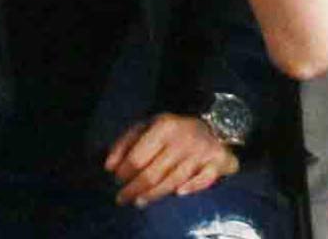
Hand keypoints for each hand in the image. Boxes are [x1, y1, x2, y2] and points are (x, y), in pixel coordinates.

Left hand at [102, 111, 236, 205]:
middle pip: (154, 173)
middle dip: (134, 189)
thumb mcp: (148, 127)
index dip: (125, 172)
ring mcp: (202, 151)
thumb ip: (126, 143)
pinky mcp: (218, 161)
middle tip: (122, 199)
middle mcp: (183, 139)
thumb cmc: (174, 130)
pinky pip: (204, 180)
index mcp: (165, 126)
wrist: (216, 126)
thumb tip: (109, 166)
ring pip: (174, 180)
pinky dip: (192, 187)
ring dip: (154, 194)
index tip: (117, 179)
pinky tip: (179, 194)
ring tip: (139, 202)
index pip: (139, 156)